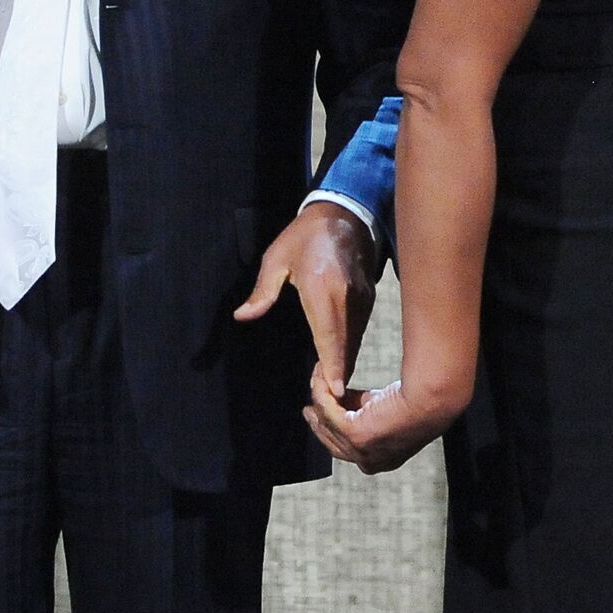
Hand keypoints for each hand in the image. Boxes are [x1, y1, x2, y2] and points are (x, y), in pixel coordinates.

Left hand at [235, 200, 377, 392]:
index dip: (331, 362)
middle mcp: (347, 296)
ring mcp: (363, 298)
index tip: (333, 388)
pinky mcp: (370, 299)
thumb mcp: (275, 259)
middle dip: (337, 372)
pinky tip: (338, 363)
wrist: (345, 214)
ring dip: (344, 362)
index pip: (329, 333)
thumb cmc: (304, 237)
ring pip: (355, 339)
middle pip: (345, 344)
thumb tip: (242, 316)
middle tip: (324, 398)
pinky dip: (349, 347)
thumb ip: (261, 291)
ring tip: (329, 387)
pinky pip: (359, 329)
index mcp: (322, 287)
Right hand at [304, 367, 461, 474]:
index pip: (344, 449)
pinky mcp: (356, 434)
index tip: (318, 414)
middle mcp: (369, 462)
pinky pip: (328, 411)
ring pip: (327, 423)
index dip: (330, 430)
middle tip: (308, 406)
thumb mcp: (382, 410)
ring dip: (319, 398)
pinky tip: (322, 378)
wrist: (432, 400)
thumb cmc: (418, 401)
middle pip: (330, 442)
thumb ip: (360, 408)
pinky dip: (322, 392)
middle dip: (317, 421)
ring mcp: (361, 451)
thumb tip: (342, 397)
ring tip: (317, 381)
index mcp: (380, 462)